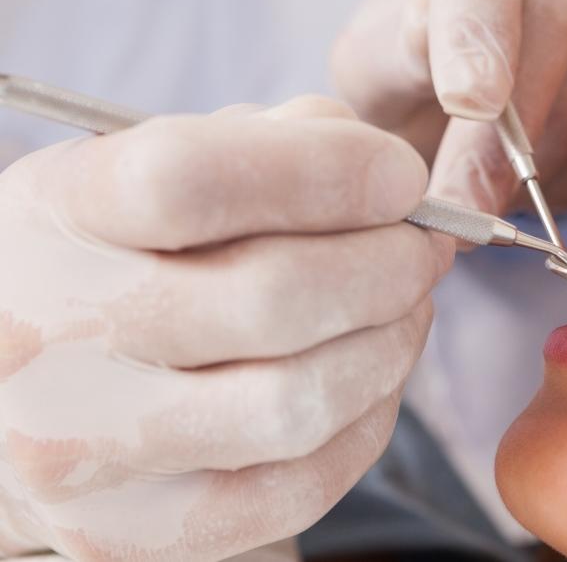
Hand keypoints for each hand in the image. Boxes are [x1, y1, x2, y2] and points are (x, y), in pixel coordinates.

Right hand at [0, 97, 452, 559]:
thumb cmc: (119, 256)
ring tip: (406, 309)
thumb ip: (268, 145)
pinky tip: (370, 377)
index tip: (401, 176)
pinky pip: (297, 489)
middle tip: (423, 248)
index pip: (189, 181)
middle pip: (271, 299)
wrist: (22, 384)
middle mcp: (49, 338)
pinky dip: (366, 425)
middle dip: (391, 265)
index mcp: (55, 217)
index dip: (328, 171)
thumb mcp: (157, 169)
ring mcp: (86, 451)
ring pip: (298, 404)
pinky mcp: (134, 531)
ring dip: (391, 345)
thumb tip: (387, 176)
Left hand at [333, 0, 566, 214]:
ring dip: (541, 163)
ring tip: (486, 193)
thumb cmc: (416, 52)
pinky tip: (535, 179)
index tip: (467, 103)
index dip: (479, 26)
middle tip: (465, 204)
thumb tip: (426, 42)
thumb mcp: (377, 52)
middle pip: (559, 27)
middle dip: (507, 137)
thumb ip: (394, 53)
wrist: (478, 49)